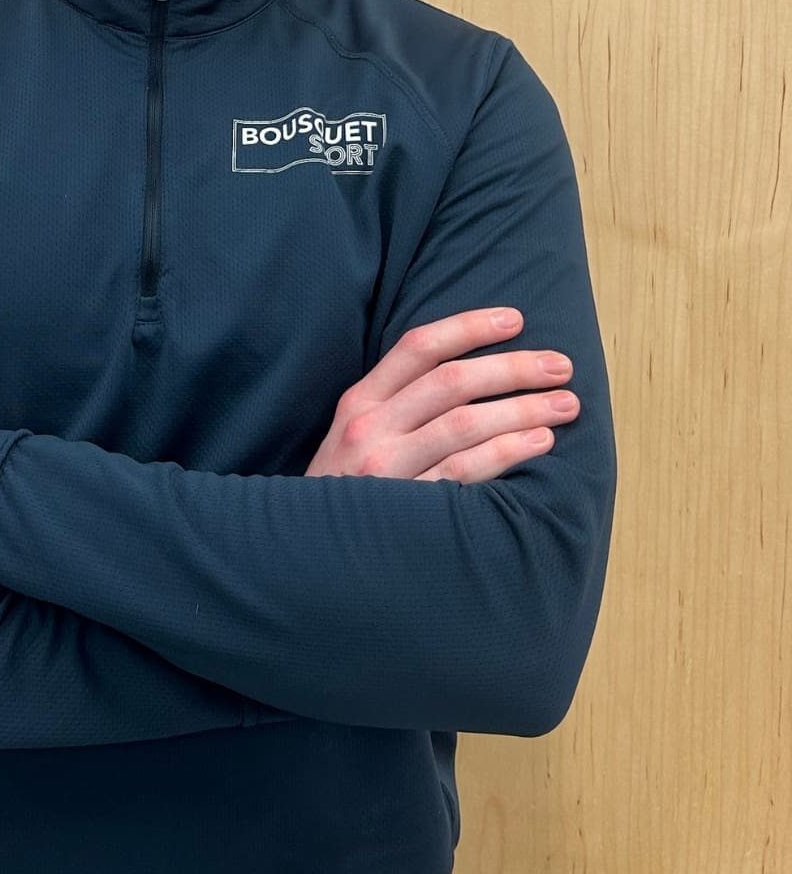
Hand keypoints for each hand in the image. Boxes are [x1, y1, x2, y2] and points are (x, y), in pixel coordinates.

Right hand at [304, 307, 578, 483]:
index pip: (418, 347)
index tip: (516, 320)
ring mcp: (387, 468)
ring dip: (523, 409)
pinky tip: (540, 443)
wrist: (308, 554)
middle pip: (452, 381)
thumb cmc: (346, 490)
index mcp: (359, 401)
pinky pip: (466, 471)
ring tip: (565, 405)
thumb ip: (397, 405)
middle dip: (514, 368)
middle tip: (560, 366)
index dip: (469, 326)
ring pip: (465, 423)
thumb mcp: (353, 436)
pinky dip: (507, 452)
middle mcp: (369, 428)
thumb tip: (473, 374)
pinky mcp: (406, 507)